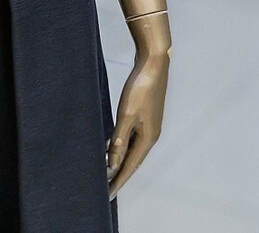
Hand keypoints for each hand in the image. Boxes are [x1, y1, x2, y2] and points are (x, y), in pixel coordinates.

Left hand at [108, 13, 170, 198]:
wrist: (153, 63)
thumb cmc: (140, 88)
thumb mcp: (126, 114)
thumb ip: (118, 139)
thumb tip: (111, 163)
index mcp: (147, 138)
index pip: (130, 166)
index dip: (118, 181)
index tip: (107, 195)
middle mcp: (150, 136)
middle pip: (132, 161)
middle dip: (118, 175)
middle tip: (105, 189)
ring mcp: (149, 126)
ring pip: (131, 149)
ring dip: (119, 160)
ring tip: (106, 172)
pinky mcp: (145, 116)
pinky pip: (131, 138)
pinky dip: (121, 145)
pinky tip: (110, 146)